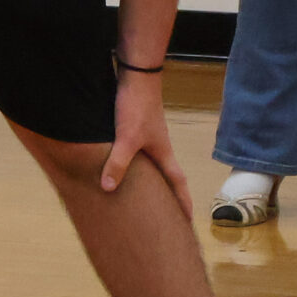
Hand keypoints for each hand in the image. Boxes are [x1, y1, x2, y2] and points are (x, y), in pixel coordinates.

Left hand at [100, 71, 189, 215]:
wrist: (137, 75)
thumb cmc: (136, 107)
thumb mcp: (126, 138)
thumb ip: (117, 163)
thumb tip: (108, 188)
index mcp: (164, 154)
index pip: (177, 184)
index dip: (182, 202)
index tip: (188, 221)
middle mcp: (160, 147)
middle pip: (168, 176)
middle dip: (169, 195)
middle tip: (168, 215)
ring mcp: (150, 136)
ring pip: (154, 164)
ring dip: (153, 179)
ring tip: (145, 195)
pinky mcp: (138, 125)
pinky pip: (140, 152)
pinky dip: (136, 163)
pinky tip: (124, 165)